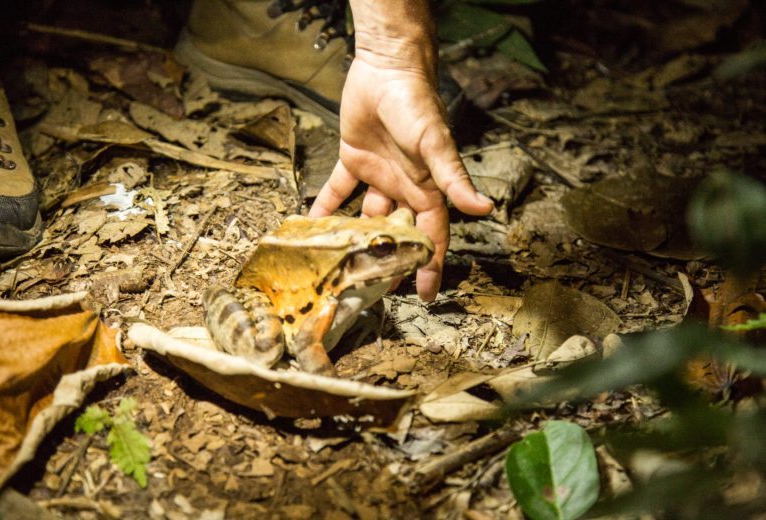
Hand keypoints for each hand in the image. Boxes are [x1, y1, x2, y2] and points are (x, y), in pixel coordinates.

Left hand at [309, 51, 492, 300]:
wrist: (387, 68)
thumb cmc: (417, 105)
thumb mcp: (436, 144)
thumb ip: (454, 177)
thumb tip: (484, 208)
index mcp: (426, 188)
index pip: (431, 235)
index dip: (430, 264)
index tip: (426, 294)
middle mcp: (403, 187)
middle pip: (398, 232)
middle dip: (390, 259)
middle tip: (374, 288)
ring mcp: (378, 175)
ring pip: (367, 217)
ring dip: (355, 238)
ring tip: (338, 265)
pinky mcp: (353, 160)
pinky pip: (338, 189)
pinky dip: (325, 205)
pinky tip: (311, 225)